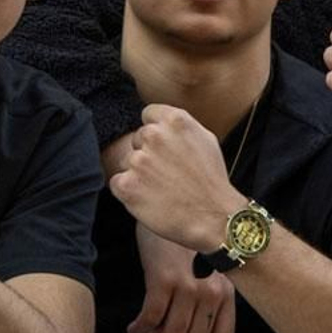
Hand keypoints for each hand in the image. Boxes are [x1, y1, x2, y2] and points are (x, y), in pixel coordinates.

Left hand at [107, 105, 245, 253]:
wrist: (214, 218)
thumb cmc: (212, 182)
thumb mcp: (206, 140)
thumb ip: (179, 127)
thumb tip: (162, 122)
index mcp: (174, 121)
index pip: (148, 114)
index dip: (156, 131)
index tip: (163, 147)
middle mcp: (154, 136)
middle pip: (137, 139)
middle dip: (148, 153)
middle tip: (166, 173)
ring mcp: (139, 161)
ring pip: (126, 161)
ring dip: (138, 173)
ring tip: (161, 188)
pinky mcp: (127, 185)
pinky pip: (117, 183)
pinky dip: (129, 192)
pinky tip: (149, 199)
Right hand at [126, 222, 236, 332]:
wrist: (166, 206)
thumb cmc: (183, 243)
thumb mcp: (205, 271)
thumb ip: (207, 301)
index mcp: (226, 293)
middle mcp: (212, 292)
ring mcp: (189, 287)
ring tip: (146, 329)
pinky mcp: (164, 280)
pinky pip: (150, 320)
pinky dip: (140, 327)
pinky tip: (134, 326)